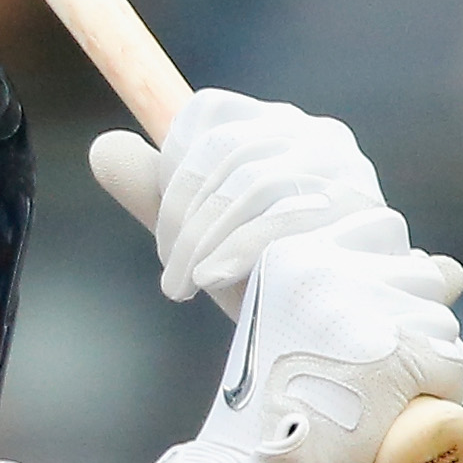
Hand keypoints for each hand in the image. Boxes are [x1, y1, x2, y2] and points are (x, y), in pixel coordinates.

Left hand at [90, 91, 403, 313]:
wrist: (338, 345)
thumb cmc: (272, 286)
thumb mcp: (205, 235)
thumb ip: (157, 192)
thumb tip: (103, 147)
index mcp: (283, 130)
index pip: (209, 117)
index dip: (174, 171)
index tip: (169, 231)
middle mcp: (320, 138)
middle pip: (225, 152)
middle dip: (180, 217)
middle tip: (171, 279)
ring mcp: (345, 171)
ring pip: (250, 182)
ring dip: (201, 241)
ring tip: (187, 287)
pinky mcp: (360, 213)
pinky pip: (279, 217)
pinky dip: (235, 250)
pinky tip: (212, 279)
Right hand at [135, 230, 462, 462]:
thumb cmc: (267, 409)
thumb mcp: (281, 324)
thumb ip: (330, 288)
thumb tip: (434, 266)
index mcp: (295, 254)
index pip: (385, 231)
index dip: (392, 274)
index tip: (370, 318)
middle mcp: (330, 270)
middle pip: (424, 274)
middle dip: (417, 318)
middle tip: (381, 367)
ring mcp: (366, 312)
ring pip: (442, 323)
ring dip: (432, 360)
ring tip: (390, 395)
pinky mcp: (399, 357)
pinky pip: (452, 367)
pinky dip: (442, 395)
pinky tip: (406, 415)